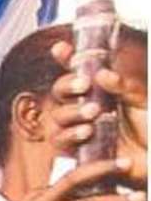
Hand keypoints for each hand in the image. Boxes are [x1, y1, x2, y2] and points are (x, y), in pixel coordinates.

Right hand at [50, 41, 147, 185]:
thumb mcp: (144, 102)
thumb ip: (125, 86)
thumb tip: (101, 74)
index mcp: (102, 92)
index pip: (80, 72)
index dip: (67, 59)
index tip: (61, 48)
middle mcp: (87, 108)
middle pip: (59, 93)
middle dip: (66, 86)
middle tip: (84, 86)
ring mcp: (80, 129)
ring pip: (57, 117)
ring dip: (71, 112)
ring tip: (94, 114)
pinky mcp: (78, 151)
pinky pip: (60, 142)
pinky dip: (70, 135)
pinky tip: (88, 133)